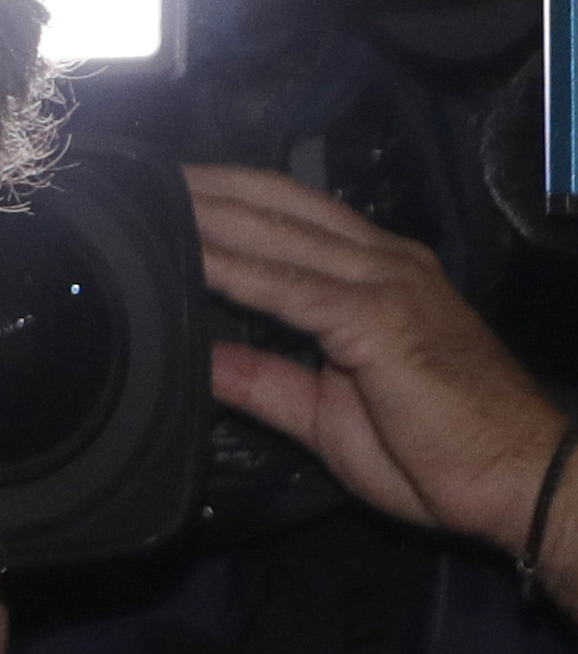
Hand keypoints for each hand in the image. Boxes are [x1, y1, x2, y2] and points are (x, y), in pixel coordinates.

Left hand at [189, 164, 569, 569]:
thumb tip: (200, 360)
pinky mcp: (378, 318)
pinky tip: (189, 259)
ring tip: (150, 199)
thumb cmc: (433, 450)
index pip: (291, 217)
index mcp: (376, 276)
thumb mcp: (321, 412)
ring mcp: (384, 284)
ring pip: (279, 234)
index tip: (167, 193)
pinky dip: (235, 271)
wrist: (514, 477)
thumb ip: (263, 380)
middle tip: (140, 176)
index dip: (229, 199)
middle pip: (279, 208)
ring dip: (210, 215)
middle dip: (208, 189)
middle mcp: (383, 264)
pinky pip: (290, 287)